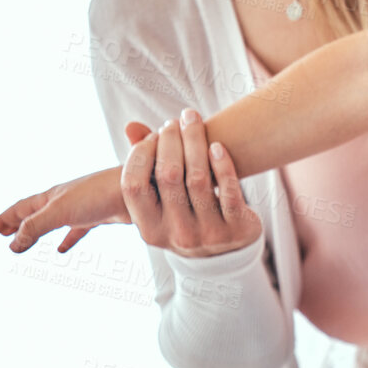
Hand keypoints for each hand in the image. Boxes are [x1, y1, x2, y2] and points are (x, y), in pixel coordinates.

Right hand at [0, 163, 130, 253]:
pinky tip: (63, 249)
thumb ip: (35, 226)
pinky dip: (68, 238)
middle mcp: (67, 198)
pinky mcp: (101, 215)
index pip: (22, 207)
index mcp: (54, 195)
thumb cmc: (101, 194)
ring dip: (37, 230)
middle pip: (35, 211)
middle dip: (16, 222)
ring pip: (54, 220)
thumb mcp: (60, 211)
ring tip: (25, 241)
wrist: (143, 187)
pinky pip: (78, 229)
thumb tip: (12, 244)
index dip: (6, 218)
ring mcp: (84, 206)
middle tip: (0, 231)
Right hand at [120, 109, 261, 257]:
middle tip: (175, 121)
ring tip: (193, 121)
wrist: (229, 247)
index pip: (133, 186)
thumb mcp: (163, 200)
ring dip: (195, 142)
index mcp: (149, 228)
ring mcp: (207, 234)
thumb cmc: (188, 211)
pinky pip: (228, 191)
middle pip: (168, 176)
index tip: (153, 136)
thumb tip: (131, 127)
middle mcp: (175, 234)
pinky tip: (217, 145)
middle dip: (170, 140)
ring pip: (198, 178)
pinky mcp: (236, 228)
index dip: (140, 155)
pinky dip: (223, 164)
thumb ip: (147, 165)